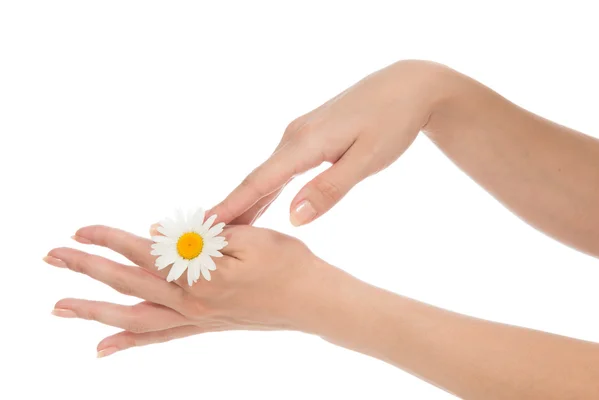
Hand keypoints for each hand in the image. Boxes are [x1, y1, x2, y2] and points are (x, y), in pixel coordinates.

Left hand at [45, 225, 335, 356]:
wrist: (314, 302)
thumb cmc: (289, 264)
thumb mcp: (250, 239)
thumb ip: (200, 238)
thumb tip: (156, 233)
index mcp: (201, 274)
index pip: (144, 252)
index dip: (110, 239)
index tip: (80, 230)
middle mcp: (191, 301)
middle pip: (128, 283)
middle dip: (86, 270)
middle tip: (50, 258)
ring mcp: (195, 318)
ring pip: (133, 316)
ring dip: (95, 310)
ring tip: (60, 308)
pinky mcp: (204, 326)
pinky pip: (158, 338)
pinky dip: (129, 341)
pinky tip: (106, 346)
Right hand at [208, 60, 450, 225]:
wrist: (408, 86)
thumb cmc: (392, 123)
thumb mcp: (367, 161)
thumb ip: (329, 189)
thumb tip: (293, 219)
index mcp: (305, 143)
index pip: (259, 181)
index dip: (232, 205)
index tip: (205, 224)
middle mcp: (294, 137)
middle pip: (256, 179)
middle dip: (232, 209)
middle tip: (207, 238)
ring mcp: (300, 134)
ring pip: (267, 174)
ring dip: (247, 201)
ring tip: (227, 229)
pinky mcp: (309, 136)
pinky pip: (280, 167)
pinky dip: (266, 188)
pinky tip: (260, 203)